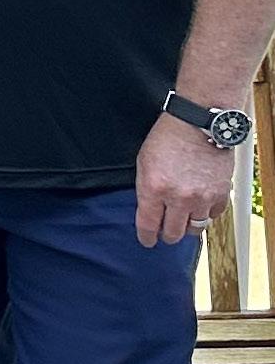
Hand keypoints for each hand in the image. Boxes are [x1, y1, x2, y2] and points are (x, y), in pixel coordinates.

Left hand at [136, 114, 236, 246]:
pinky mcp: (221, 193)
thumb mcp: (143, 163)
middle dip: (167, 235)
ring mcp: (202, 197)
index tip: (147, 241)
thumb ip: (145, 190)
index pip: (148, 226)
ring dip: (187, 226)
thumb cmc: (167, 138)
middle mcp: (178, 198)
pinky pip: (214, 216)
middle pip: (173, 233)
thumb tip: (149, 211)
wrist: (198, 123)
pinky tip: (201, 208)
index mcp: (153, 189)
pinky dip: (207, 214)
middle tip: (165, 231)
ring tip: (183, 221)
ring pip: (195, 228)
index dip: (147, 237)